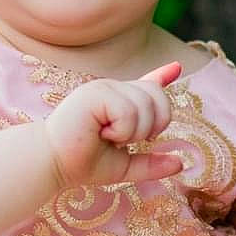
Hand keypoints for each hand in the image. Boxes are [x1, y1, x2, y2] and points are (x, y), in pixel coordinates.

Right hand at [44, 63, 187, 189]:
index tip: (176, 68)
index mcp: (119, 103)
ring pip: (145, 106)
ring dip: (132, 133)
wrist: (54, 164)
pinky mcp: (95, 92)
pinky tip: (101, 133)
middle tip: (123, 140)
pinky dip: (122, 130)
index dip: (162, 76)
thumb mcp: (125, 166)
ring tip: (108, 137)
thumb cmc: (82, 163)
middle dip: (151, 126)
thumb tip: (181, 163)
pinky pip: (129, 110)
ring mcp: (104, 87)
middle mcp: (113, 89)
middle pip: (157, 96)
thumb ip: (151, 164)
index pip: (147, 85)